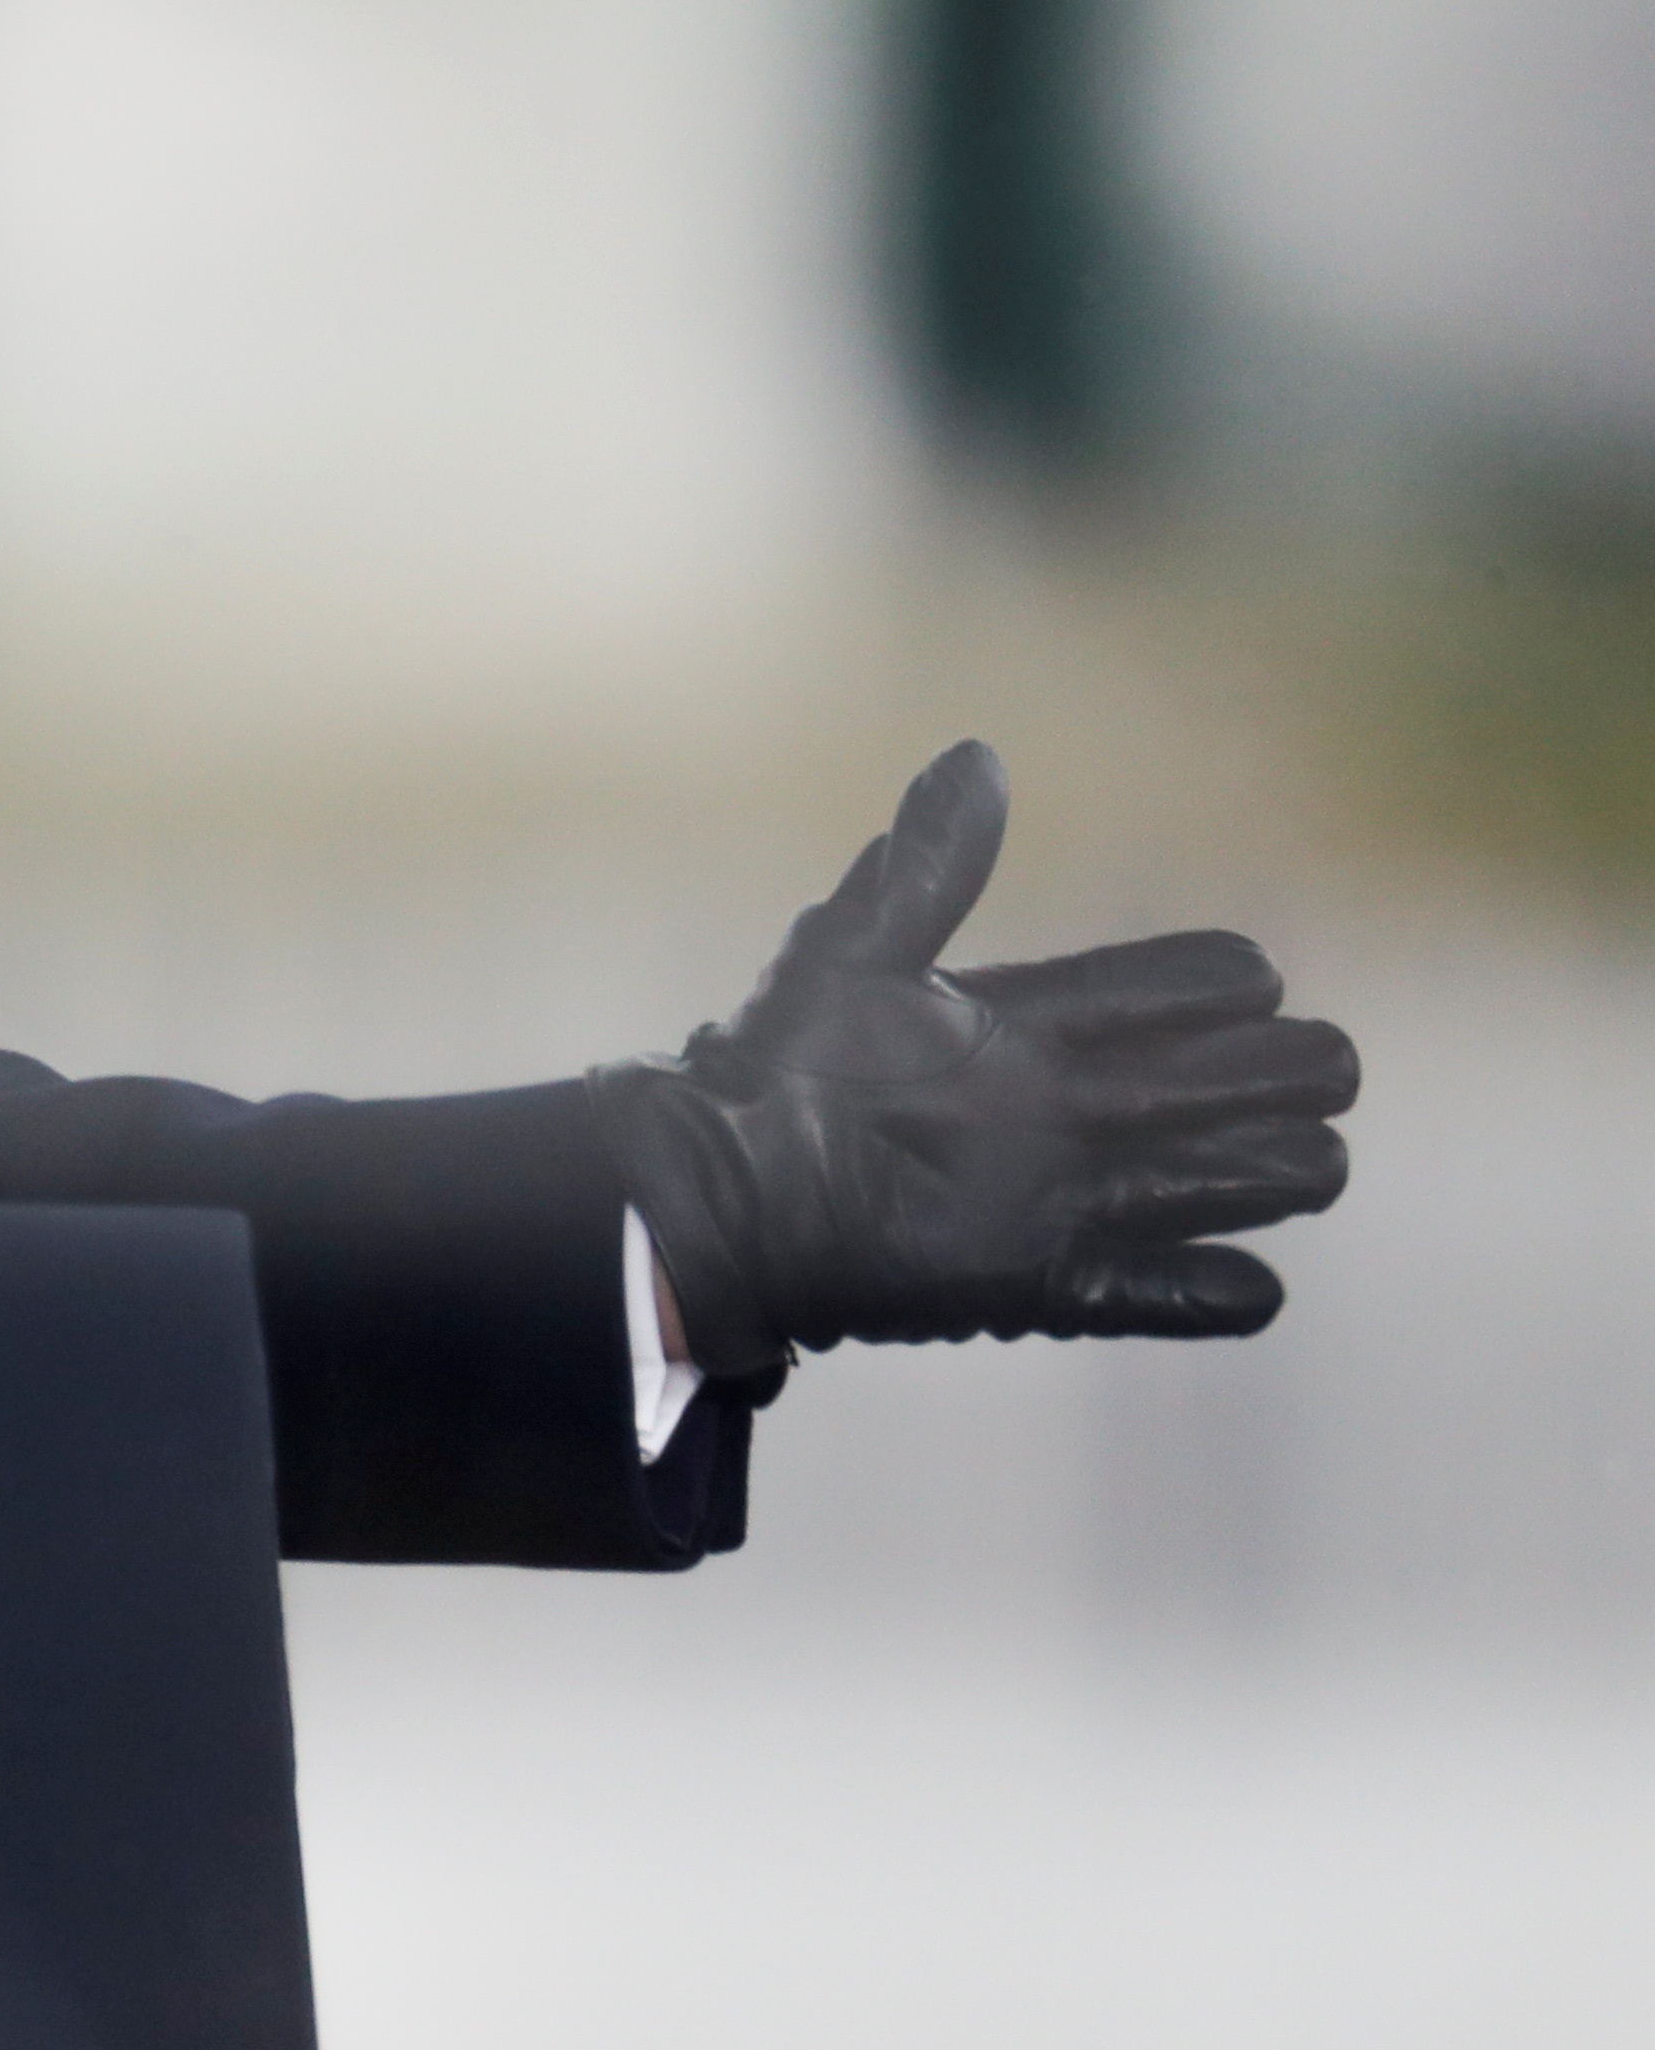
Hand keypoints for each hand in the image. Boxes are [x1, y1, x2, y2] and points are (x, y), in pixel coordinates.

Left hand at [585, 740, 1354, 1373]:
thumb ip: (929, 867)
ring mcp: (1046, 1203)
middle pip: (1191, 1092)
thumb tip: (978, 753)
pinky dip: (1192, 1296)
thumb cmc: (777, 1066)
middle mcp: (1048, 1118)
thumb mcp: (853, 954)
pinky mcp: (1028, 1283)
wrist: (721, 1187)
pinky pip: (1131, 1293)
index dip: (1203, 986)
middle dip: (1265, 1078)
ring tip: (1323, 1164)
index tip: (1260, 974)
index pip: (1139, 999)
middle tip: (1327, 1064)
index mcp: (1016, 1036)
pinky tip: (1259, 1289)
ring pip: (1186, 1187)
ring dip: (1254, 1178)